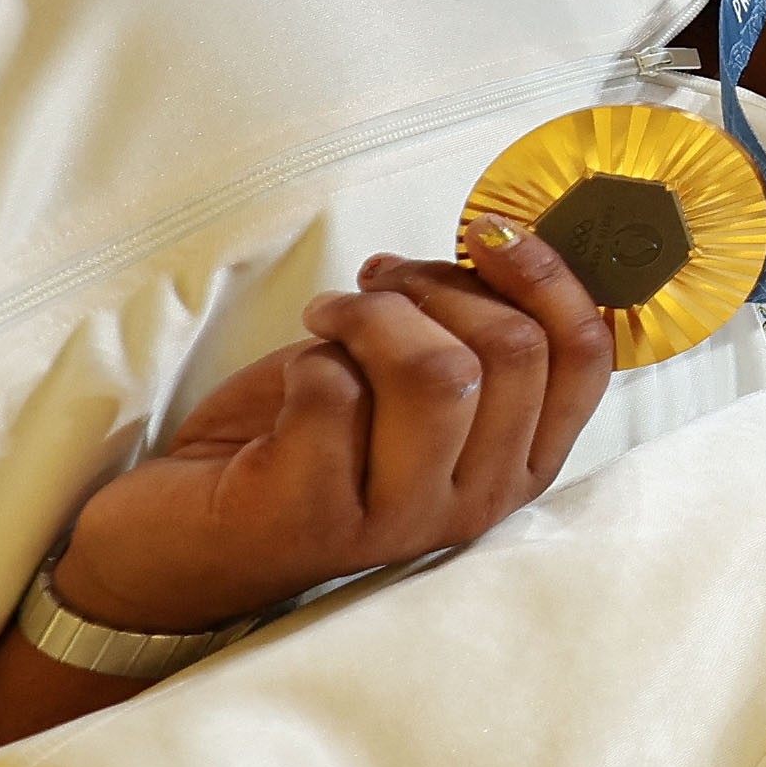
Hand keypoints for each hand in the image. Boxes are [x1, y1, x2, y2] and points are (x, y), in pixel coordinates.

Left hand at [45, 236, 615, 638]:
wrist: (179, 534)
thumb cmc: (302, 441)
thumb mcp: (409, 383)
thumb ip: (469, 333)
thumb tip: (505, 237)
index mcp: (520, 463)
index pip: (585, 359)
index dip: (545, 276)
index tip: (488, 232)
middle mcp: (476, 501)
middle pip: (513, 353)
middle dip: (437, 286)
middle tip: (377, 284)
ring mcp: (400, 520)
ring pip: (438, 372)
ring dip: (373, 316)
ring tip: (332, 318)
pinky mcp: (316, 518)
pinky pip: (336, 393)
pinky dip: (310, 360)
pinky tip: (293, 381)